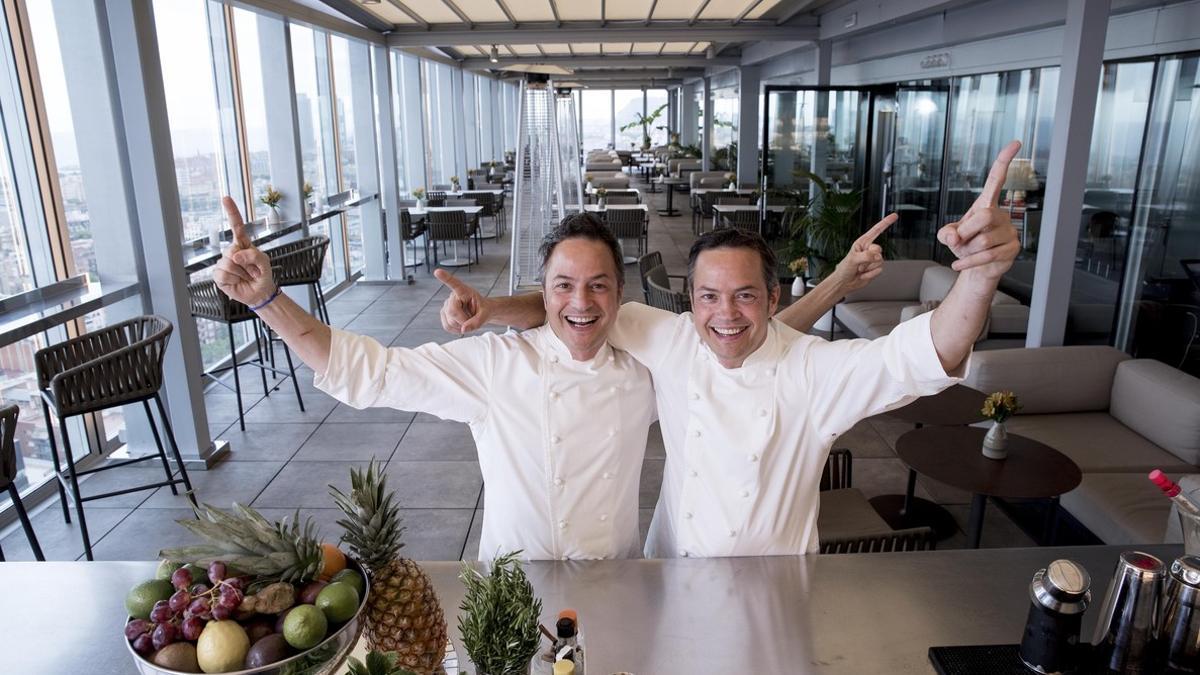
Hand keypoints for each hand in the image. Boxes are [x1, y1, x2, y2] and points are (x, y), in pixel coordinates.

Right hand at [213, 197, 274, 306]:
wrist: (259, 293)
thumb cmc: (263, 276)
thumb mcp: (265, 263)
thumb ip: (255, 256)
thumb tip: (235, 255)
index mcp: (243, 244)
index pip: (236, 226)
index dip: (231, 212)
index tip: (226, 198)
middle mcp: (232, 251)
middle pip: (231, 250)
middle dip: (245, 263)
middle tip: (252, 271)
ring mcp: (224, 262)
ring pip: (228, 264)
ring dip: (241, 273)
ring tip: (246, 277)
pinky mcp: (218, 274)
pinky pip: (223, 274)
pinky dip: (233, 280)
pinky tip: (237, 281)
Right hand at [436, 269, 488, 333]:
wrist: (481, 313)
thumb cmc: (483, 309)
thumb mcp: (486, 315)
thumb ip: (477, 322)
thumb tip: (464, 329)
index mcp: (464, 291)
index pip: (454, 283)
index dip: (445, 278)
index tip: (438, 272)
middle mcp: (453, 296)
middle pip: (452, 311)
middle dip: (463, 320)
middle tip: (472, 319)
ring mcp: (446, 305)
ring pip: (450, 321)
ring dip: (461, 325)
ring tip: (467, 320)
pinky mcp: (444, 314)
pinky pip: (447, 326)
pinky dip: (456, 329)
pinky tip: (462, 324)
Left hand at [831, 213, 893, 291]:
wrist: (844, 283)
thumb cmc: (844, 269)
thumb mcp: (852, 259)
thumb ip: (865, 256)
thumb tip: (877, 255)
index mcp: (862, 243)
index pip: (876, 230)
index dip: (886, 222)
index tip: (894, 216)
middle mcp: (868, 250)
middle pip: (879, 249)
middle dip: (870, 257)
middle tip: (860, 263)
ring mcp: (873, 259)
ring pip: (880, 261)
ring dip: (869, 267)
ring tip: (860, 269)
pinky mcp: (875, 268)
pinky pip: (879, 270)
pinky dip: (870, 274)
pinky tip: (863, 274)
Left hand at [937, 140, 1021, 279]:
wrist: (976, 267)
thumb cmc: (965, 245)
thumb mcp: (949, 236)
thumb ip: (945, 233)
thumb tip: (953, 236)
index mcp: (985, 204)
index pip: (996, 180)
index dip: (1004, 162)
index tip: (1015, 143)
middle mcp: (1000, 214)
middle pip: (984, 216)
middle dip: (965, 231)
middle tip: (958, 240)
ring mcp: (1009, 231)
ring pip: (984, 241)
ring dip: (966, 250)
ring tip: (965, 252)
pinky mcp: (1012, 248)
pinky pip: (987, 256)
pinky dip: (968, 262)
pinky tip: (959, 264)